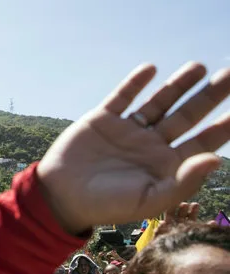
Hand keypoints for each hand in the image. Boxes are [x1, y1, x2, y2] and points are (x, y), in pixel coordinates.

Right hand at [37, 62, 229, 233]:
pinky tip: (150, 69)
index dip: (224, 125)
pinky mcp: (102, 119)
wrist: (61, 197)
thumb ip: (183, 183)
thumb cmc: (106, 205)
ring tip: (199, 67)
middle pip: (187, 115)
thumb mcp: (148, 201)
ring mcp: (127, 130)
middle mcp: (150, 144)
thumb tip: (215, 159)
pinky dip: (135, 83)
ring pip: (159, 102)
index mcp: (165, 164)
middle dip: (210, 96)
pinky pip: (122, 96)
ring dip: (179, 85)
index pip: (203, 141)